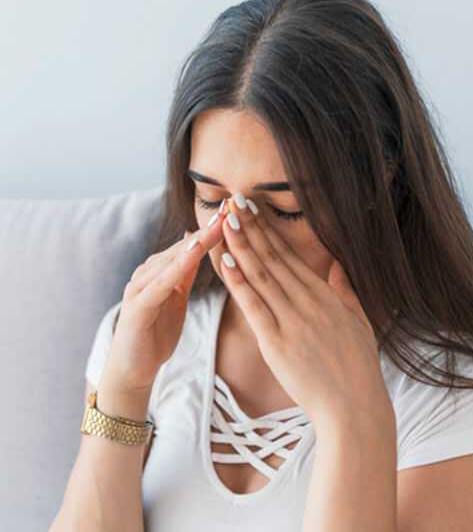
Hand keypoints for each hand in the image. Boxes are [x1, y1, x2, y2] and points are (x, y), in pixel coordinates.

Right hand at [104, 203, 227, 392]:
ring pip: (175, 258)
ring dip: (199, 239)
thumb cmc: (156, 331)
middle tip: (234, 204)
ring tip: (220, 221)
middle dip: (212, 225)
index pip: (194, 243)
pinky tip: (195, 250)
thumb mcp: (176, 297)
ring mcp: (141, 286)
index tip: (239, 208)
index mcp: (162, 269)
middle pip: (186, 244)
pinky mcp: (138, 304)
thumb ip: (185, 271)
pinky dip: (179, 264)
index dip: (217, 226)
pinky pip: (162, 281)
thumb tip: (197, 243)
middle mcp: (149, 271)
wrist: (133, 368)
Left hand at [219, 194, 391, 429]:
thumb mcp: (359, 321)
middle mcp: (308, 302)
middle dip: (252, 228)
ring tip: (225, 220)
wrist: (355, 408)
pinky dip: (238, 283)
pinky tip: (225, 261)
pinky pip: (254, 307)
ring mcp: (292, 321)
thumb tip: (339, 264)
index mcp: (325, 296)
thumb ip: (346, 290)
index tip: (254, 209)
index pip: (290, 256)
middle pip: (273, 258)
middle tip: (234, 201)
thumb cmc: (358, 367)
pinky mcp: (277, 344)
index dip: (269, 230)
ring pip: (261, 276)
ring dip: (241, 246)